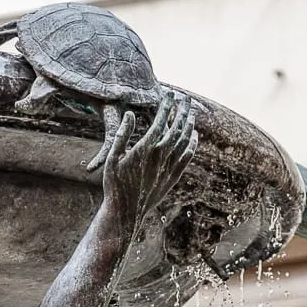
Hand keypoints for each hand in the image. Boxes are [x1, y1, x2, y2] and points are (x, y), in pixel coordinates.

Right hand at [102, 92, 197, 235]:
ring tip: (191, 112)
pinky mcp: (173, 177)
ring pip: (185, 141)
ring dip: (189, 125)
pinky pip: (187, 157)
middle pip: (177, 127)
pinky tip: (194, 136)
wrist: (126, 213)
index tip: (170, 93)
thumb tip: (130, 114)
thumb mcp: (112, 159)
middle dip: (182, 110)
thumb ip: (121, 135)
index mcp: (145, 149)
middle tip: (186, 98)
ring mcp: (169, 167)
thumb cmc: (114, 185)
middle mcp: (161, 157)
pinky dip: (192, 144)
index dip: (167, 105)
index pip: (161, 120)